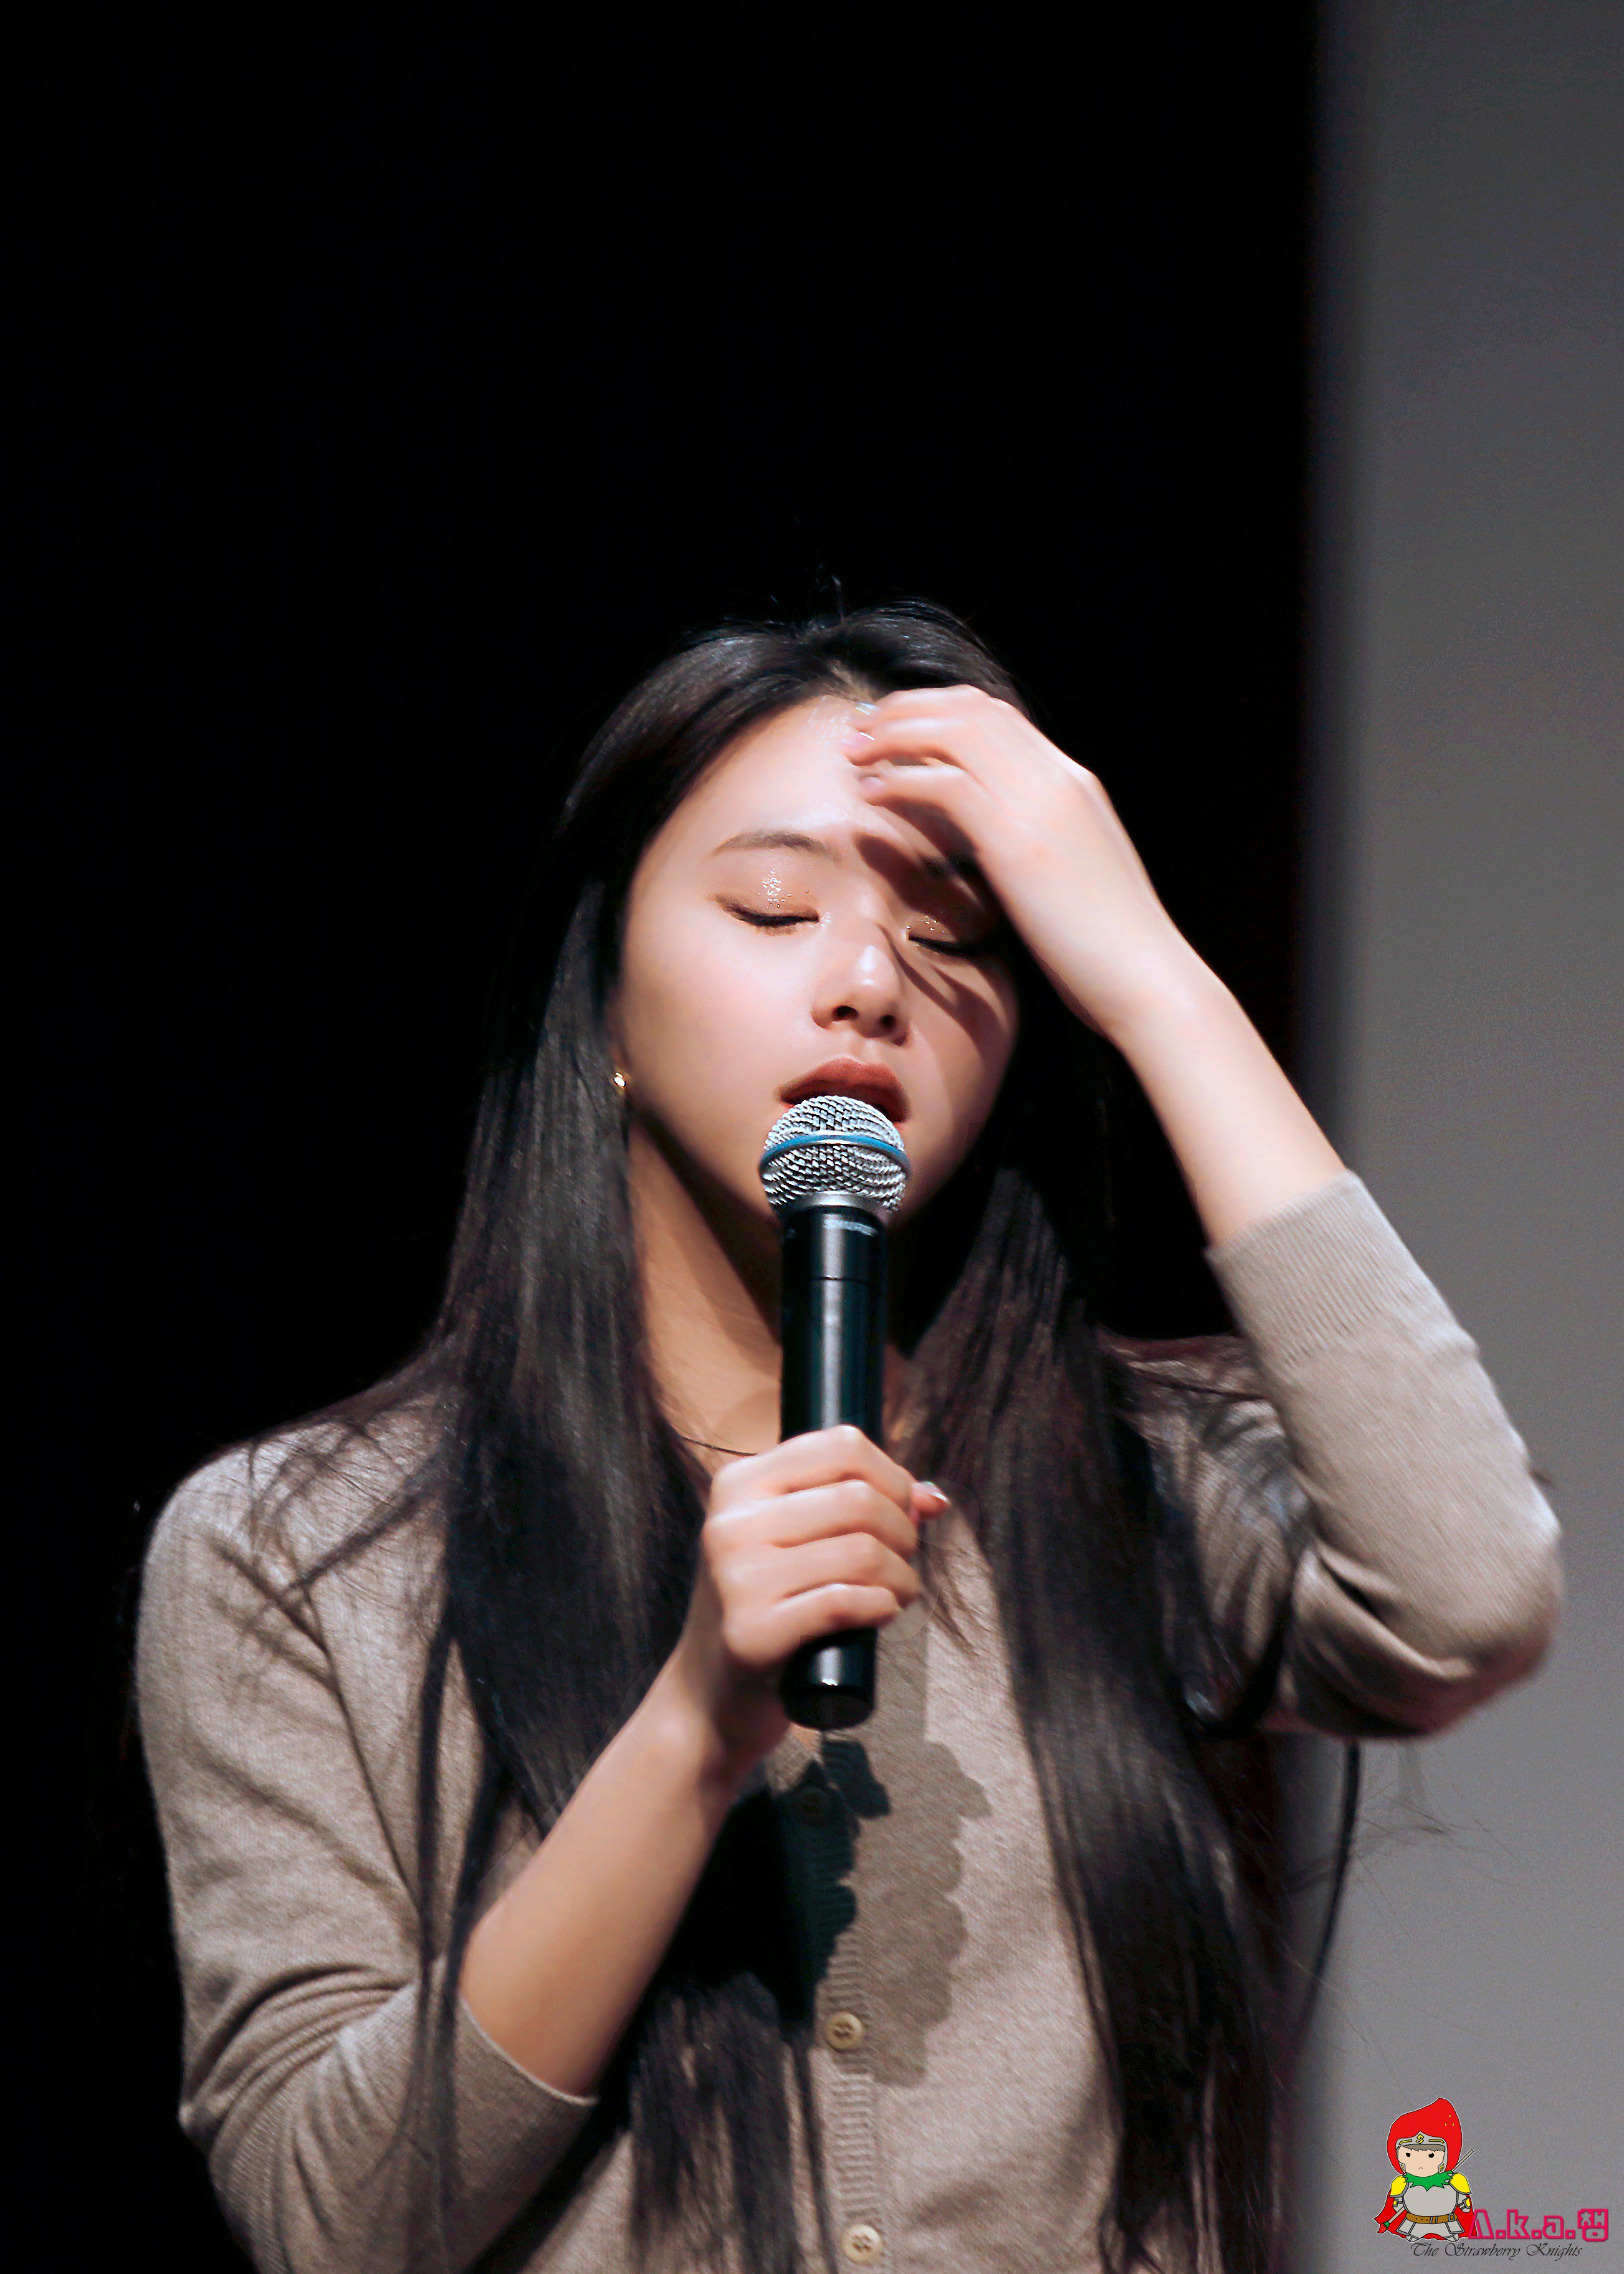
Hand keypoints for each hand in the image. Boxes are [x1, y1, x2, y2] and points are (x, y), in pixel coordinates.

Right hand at [660, 1426, 947, 1783]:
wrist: (706, 1697)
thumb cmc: (763, 1610)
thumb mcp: (790, 1543)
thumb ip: (853, 1509)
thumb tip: (932, 1499)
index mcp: (739, 1484)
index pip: (841, 1444)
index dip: (891, 1475)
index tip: (901, 1509)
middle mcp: (732, 1522)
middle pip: (860, 1498)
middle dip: (904, 1531)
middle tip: (903, 1560)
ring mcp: (737, 1577)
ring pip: (862, 1551)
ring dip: (902, 1576)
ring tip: (897, 1592)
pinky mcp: (752, 1631)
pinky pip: (846, 1601)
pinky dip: (882, 1606)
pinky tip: (881, 1613)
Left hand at [841, 685, 1200, 1042]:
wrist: (1147, 980)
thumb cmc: (1106, 947)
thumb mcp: (1072, 872)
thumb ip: (1035, 839)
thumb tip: (991, 841)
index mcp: (1073, 782)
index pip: (998, 717)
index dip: (939, 710)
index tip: (896, 727)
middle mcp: (1058, 778)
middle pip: (970, 709)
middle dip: (907, 709)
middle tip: (861, 728)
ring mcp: (1040, 805)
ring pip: (953, 733)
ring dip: (893, 735)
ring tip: (853, 752)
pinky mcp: (1017, 843)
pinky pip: (944, 786)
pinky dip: (899, 781)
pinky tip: (870, 795)